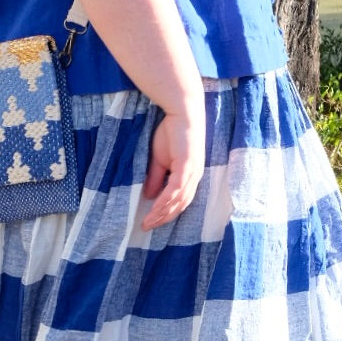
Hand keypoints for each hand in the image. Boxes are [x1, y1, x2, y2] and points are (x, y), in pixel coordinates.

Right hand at [141, 105, 205, 229]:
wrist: (182, 113)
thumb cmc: (173, 132)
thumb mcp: (161, 159)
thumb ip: (157, 177)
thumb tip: (149, 196)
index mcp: (190, 176)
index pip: (179, 202)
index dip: (166, 214)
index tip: (150, 222)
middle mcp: (194, 178)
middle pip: (180, 206)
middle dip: (163, 218)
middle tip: (147, 227)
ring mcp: (192, 172)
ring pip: (178, 200)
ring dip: (162, 213)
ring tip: (148, 222)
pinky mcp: (187, 166)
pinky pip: (176, 188)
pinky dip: (166, 200)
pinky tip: (156, 208)